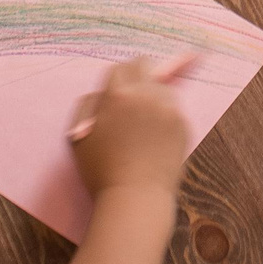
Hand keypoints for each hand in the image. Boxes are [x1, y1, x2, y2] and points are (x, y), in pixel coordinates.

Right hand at [66, 56, 193, 197]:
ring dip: (154, 94)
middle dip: (138, 76)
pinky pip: (174, 107)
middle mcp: (146, 95)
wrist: (135, 197)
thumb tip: (103, 93)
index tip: (117, 92)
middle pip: (146, 65)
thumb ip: (88, 106)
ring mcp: (168, 108)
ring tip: (145, 121)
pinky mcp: (183, 123)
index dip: (118, 79)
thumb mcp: (79, 136)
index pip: (122, 67)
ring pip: (162, 86)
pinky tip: (156, 135)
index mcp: (118, 95)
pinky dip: (166, 114)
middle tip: (132, 97)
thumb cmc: (101, 171)